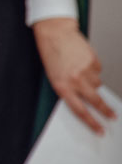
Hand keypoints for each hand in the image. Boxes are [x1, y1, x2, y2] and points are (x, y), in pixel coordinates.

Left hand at [33, 17, 115, 133]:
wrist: (55, 33)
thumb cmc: (51, 54)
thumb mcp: (54, 77)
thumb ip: (69, 90)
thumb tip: (84, 103)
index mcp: (62, 86)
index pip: (80, 111)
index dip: (92, 123)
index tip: (100, 130)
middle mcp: (75, 80)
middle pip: (95, 101)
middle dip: (106, 111)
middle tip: (112, 116)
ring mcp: (86, 71)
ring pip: (98, 85)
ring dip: (93, 82)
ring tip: (81, 71)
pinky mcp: (94, 61)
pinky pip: (98, 71)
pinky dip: (93, 69)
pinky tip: (83, 61)